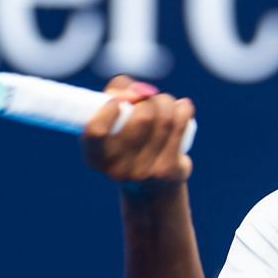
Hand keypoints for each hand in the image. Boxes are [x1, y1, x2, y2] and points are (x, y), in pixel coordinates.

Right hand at [80, 75, 194, 194]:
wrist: (151, 186)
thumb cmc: (127, 138)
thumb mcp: (112, 115)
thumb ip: (117, 91)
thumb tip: (142, 91)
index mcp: (94, 156)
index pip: (96, 130)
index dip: (110, 109)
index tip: (118, 101)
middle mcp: (116, 169)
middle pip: (142, 117)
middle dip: (149, 99)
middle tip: (150, 100)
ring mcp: (143, 173)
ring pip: (164, 118)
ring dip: (166, 102)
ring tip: (166, 103)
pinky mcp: (167, 171)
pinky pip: (180, 126)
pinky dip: (183, 110)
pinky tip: (182, 108)